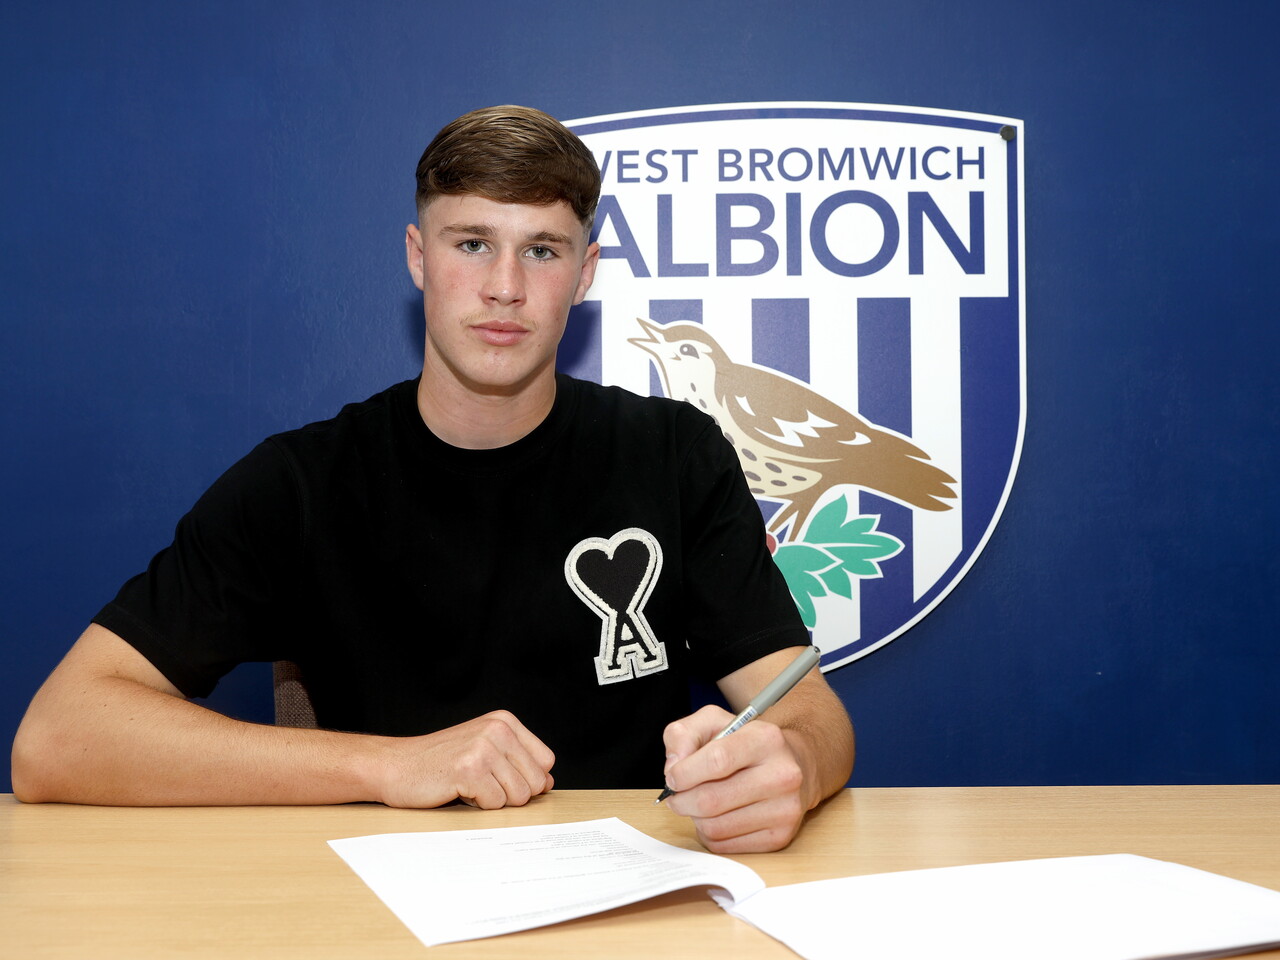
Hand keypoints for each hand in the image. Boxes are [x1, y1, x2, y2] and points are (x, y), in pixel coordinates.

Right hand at [376, 710, 554, 809]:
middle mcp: (498, 729)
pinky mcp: (470, 769)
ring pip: (519, 796)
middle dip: (510, 793)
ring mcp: (484, 747)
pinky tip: (458, 789)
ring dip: (494, 800)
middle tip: (480, 783)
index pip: (546, 762)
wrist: (395, 766)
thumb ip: (518, 762)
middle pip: (536, 782)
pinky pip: (496, 804)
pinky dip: (478, 805)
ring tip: (469, 785)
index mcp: (505, 721)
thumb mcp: (484, 750)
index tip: (500, 777)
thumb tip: (549, 783)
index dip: (527, 779)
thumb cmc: (439, 762)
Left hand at [661, 704, 805, 852]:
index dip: (684, 773)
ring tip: (700, 803)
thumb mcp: (713, 722)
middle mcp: (782, 774)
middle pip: (711, 800)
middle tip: (677, 795)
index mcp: (765, 739)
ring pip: (714, 827)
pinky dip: (710, 834)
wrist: (795, 764)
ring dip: (695, 818)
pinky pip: (725, 846)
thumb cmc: (746, 743)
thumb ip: (684, 735)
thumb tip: (673, 767)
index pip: (716, 760)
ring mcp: (785, 809)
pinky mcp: (780, 836)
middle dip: (682, 800)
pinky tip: (717, 817)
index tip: (672, 777)